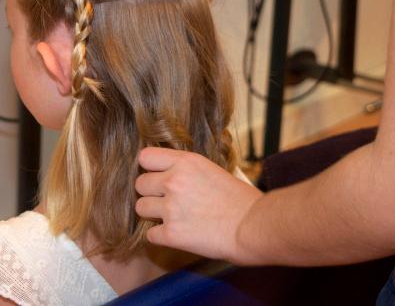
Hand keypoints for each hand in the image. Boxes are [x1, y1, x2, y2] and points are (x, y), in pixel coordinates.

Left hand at [135, 147, 262, 263]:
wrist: (254, 226)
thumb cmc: (242, 200)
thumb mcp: (213, 170)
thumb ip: (188, 170)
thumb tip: (170, 173)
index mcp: (186, 162)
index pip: (145, 157)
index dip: (150, 168)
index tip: (158, 176)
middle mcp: (174, 182)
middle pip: (139, 184)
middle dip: (151, 193)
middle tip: (167, 200)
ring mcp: (171, 208)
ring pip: (140, 208)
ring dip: (153, 214)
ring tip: (172, 218)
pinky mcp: (172, 234)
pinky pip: (150, 235)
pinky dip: (160, 237)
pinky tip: (176, 235)